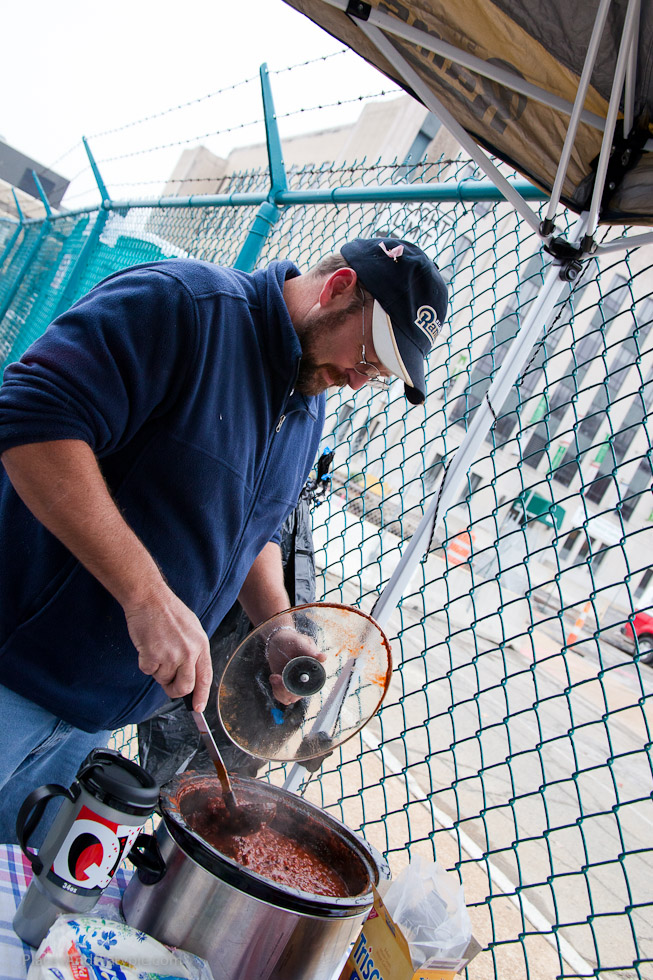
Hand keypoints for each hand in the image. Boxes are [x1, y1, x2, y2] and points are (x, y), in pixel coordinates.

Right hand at [124, 583, 211, 710]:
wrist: (150, 599)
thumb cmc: (169, 612)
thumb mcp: (192, 629)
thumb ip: (193, 652)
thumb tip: (189, 675)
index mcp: (201, 646)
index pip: (205, 678)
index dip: (202, 696)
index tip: (198, 708)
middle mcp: (189, 653)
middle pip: (184, 687)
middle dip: (174, 690)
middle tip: (168, 684)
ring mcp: (171, 656)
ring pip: (163, 679)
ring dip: (157, 669)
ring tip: (157, 647)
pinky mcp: (153, 656)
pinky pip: (148, 671)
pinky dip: (145, 663)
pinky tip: (147, 646)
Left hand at [265, 626, 326, 705]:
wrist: (279, 641)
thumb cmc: (291, 640)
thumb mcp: (300, 642)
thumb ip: (310, 651)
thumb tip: (323, 657)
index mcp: (314, 669)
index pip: (311, 686)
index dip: (300, 687)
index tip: (287, 679)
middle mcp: (307, 679)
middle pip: (299, 695)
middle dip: (286, 690)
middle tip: (276, 677)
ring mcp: (297, 684)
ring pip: (290, 698)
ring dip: (280, 691)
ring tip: (274, 676)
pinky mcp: (287, 686)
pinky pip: (283, 697)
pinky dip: (276, 692)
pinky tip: (273, 678)